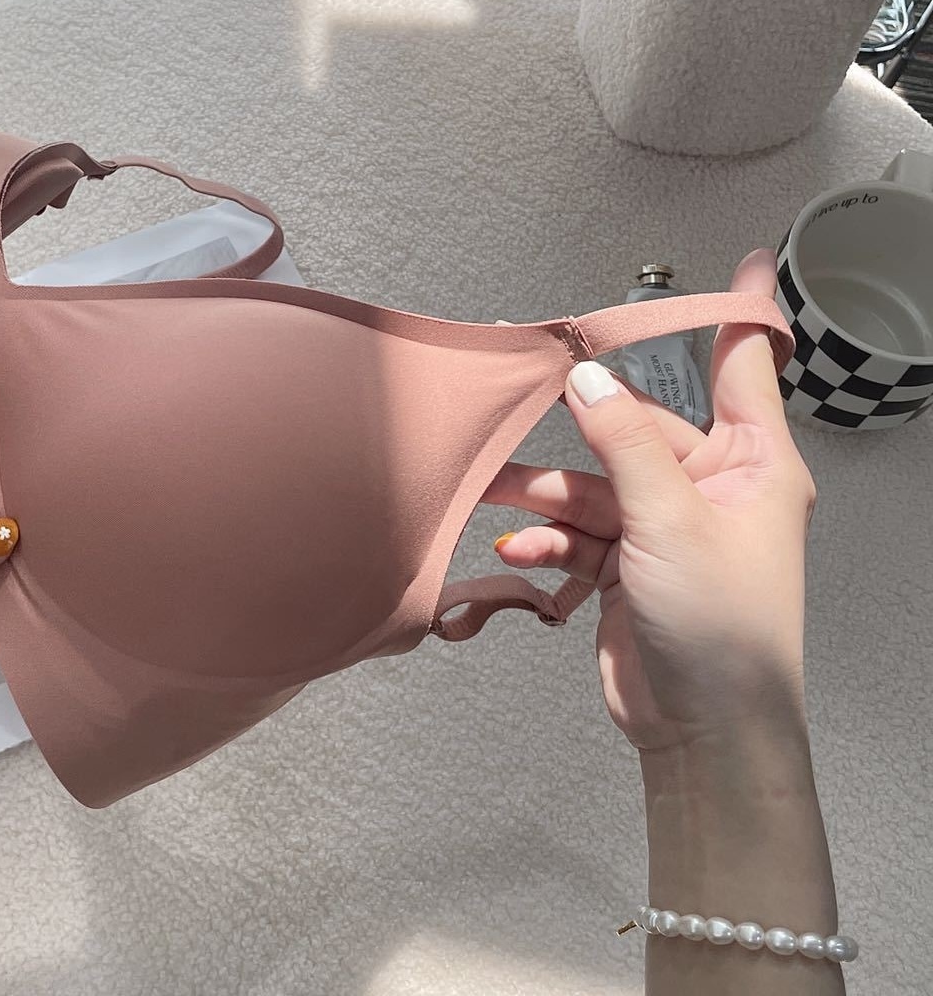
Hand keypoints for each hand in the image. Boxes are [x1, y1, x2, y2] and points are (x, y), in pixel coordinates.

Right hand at [484, 249, 815, 752]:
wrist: (702, 732)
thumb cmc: (720, 627)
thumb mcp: (671, 519)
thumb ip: (624, 444)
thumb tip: (588, 380)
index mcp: (753, 465)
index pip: (747, 370)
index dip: (740, 314)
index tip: (745, 259)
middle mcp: (711, 489)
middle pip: (639, 429)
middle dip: (582, 428)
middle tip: (527, 394)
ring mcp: (665, 529)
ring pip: (594, 486)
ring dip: (546, 494)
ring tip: (491, 490)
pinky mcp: (627, 566)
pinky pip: (579, 533)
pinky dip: (549, 540)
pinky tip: (524, 552)